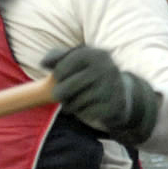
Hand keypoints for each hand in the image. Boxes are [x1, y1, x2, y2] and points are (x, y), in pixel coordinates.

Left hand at [41, 46, 160, 145]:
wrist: (123, 93)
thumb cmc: (92, 74)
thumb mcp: (79, 58)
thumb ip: (58, 56)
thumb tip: (44, 63)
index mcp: (96, 54)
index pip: (61, 69)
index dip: (57, 76)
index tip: (60, 78)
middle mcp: (106, 69)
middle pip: (65, 89)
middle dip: (60, 94)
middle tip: (61, 95)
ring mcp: (111, 88)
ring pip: (75, 103)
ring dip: (70, 105)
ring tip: (75, 102)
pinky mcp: (114, 106)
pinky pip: (86, 113)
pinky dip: (83, 113)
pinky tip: (88, 108)